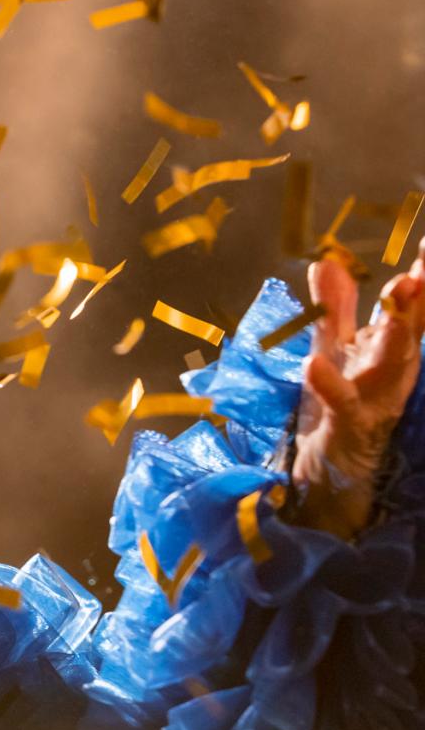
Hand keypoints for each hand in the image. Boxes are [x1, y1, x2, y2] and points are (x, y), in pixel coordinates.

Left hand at [291, 240, 424, 538]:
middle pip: (409, 331)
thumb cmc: (338, 402)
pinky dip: (329, 384)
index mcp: (390, 350)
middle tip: (420, 270)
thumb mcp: (333, 349)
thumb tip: (327, 262)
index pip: (411, 310)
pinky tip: (315, 364)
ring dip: (394, 330)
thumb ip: (334, 309)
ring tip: (395, 293)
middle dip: (419, 300)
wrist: (330, 468)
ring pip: (388, 362)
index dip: (422, 280)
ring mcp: (373, 399)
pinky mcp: (347, 424)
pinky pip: (340, 402)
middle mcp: (390, 372)